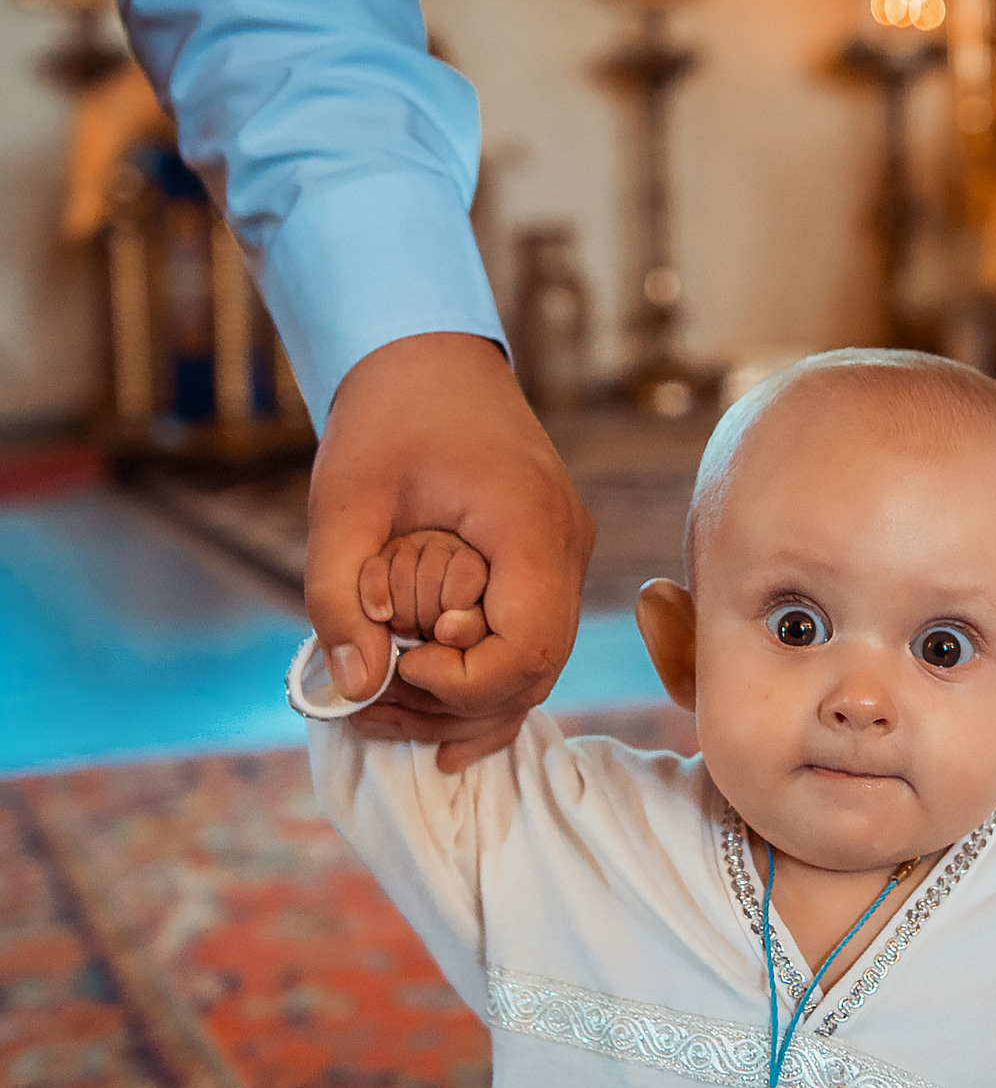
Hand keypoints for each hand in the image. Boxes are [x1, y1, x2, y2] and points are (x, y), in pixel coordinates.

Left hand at [304, 333, 593, 768]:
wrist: (429, 357)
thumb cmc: (386, 416)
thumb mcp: (342, 499)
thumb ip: (338, 594)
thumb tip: (353, 688)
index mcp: (528, 524)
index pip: (528, 646)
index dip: (465, 683)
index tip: (399, 668)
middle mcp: (565, 549)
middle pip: (537, 670)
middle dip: (456, 705)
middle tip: (375, 706)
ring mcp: (565, 560)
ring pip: (538, 669)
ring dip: (466, 704)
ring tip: (387, 713)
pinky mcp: (547, 567)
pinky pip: (531, 646)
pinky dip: (488, 687)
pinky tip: (442, 730)